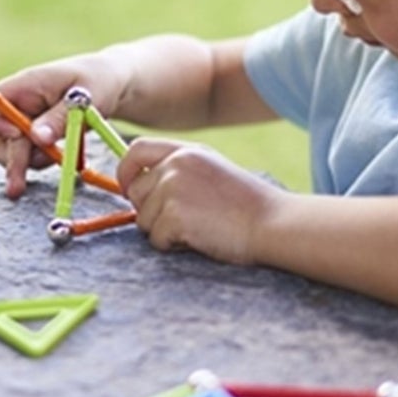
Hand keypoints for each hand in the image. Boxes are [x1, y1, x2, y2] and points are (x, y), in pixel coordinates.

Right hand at [0, 55, 123, 198]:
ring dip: (29, 163)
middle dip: (11, 160)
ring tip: (60, 159)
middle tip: (17, 188)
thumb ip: (60, 117)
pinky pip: (29, 157)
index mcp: (25, 85)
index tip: (17, 135)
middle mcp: (19, 105)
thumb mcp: (85, 98)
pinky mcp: (36, 137)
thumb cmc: (98, 82)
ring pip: (10, 151)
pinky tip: (65, 158)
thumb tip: (37, 138)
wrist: (111, 85)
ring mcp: (26, 122)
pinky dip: (43, 163)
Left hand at [117, 137, 282, 265]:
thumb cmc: (248, 205)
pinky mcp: (174, 216)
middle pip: (135, 191)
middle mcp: (175, 165)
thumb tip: (142, 187)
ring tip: (199, 227)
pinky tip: (201, 238)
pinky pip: (156, 239)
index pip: (136, 150)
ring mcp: (173, 189)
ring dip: (164, 231)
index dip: (125, 172)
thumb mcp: (213, 170)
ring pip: (143, 219)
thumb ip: (180, 170)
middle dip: (149, 211)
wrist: (272, 223)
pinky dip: (174, 246)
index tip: (128, 189)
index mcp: (186, 151)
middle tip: (181, 220)